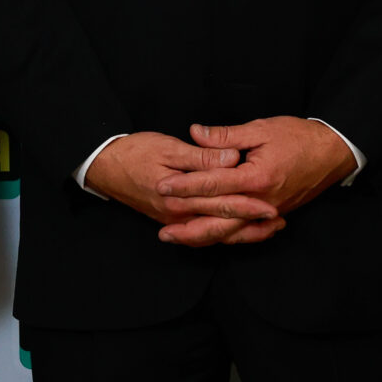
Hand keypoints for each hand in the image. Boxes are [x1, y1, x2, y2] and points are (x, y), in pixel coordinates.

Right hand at [84, 131, 279, 247]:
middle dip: (252, 225)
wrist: (103, 166)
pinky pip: (202, 234)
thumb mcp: (168, 148)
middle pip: (221, 225)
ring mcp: (174, 221)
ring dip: (241, 234)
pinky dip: (223, 234)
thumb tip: (231, 159)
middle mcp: (178, 215)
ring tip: (268, 230)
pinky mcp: (172, 220)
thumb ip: (201, 156)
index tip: (272, 205)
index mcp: (179, 198)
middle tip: (279, 222)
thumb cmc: (134, 152)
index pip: (221, 204)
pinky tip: (238, 231)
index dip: (248, 205)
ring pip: (214, 234)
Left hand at [151, 119, 356, 245]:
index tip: (162, 186)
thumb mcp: (261, 128)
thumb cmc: (299, 137)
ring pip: (231, 232)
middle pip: (219, 220)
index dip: (185, 186)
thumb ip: (226, 135)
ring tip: (178, 239)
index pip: (213, 184)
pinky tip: (209, 239)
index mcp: (257, 177)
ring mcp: (269, 212)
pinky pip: (247, 233)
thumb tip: (196, 133)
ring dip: (203, 237)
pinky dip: (226, 238)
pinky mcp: (274, 215)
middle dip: (188, 225)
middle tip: (162, 229)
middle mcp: (262, 201)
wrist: (333, 152)